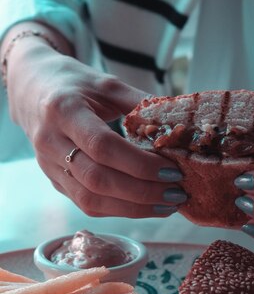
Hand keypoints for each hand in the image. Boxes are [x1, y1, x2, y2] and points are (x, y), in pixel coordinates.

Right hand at [6, 37, 185, 217]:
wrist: (32, 91)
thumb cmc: (74, 84)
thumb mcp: (107, 84)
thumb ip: (141, 103)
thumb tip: (181, 125)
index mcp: (64, 111)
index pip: (103, 146)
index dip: (139, 164)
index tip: (172, 171)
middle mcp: (50, 142)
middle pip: (97, 180)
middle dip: (142, 192)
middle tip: (177, 193)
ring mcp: (49, 166)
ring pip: (91, 200)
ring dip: (134, 208)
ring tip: (167, 205)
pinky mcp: (55, 181)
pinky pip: (87, 204)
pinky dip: (120, 209)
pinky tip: (146, 206)